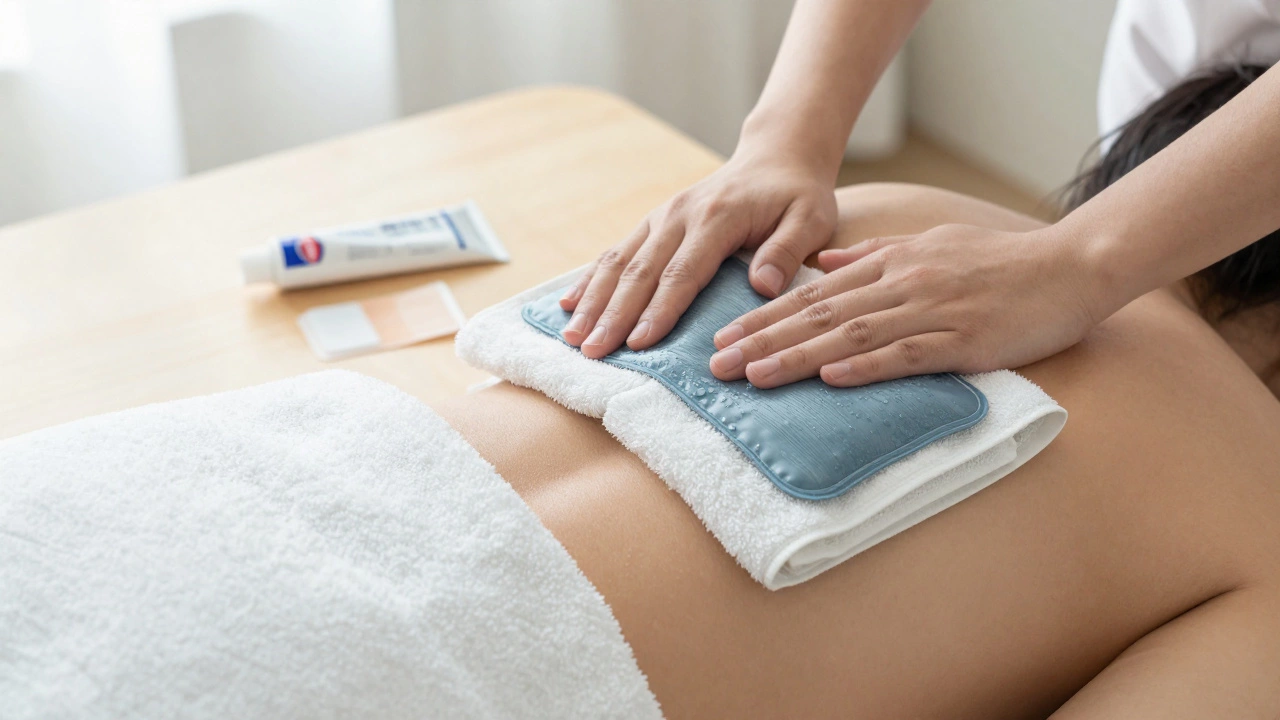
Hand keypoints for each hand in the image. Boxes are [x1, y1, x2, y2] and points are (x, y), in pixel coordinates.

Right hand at [559, 152, 837, 357]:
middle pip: (639, 271)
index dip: (659, 310)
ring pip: (618, 261)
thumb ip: (787, 251)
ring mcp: (660, 217)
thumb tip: (762, 286)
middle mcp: (679, 215)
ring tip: (572, 337)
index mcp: (717, 217)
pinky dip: (591, 280)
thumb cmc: (797, 196)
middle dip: (613, 315)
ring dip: (593, 301)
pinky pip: (615, 252)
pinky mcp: (652, 223)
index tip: (639, 344)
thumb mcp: (810, 219)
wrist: (776, 157)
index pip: (682, 272)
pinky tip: (569, 305)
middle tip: (592, 352)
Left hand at [707, 223, 1108, 387]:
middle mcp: (901, 284)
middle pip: (818, 314)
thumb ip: (872, 254)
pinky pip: (907, 355)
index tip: (723, 336)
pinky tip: (830, 379)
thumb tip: (823, 265)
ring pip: (851, 335)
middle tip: (717, 364)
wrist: (1070, 266)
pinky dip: (866, 367)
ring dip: (798, 357)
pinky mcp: (963, 341)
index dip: (763, 316)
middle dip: (763, 340)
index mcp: (890, 263)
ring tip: (755, 376)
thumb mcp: (929, 245)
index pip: (812, 293)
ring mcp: (932, 312)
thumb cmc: (998, 262)